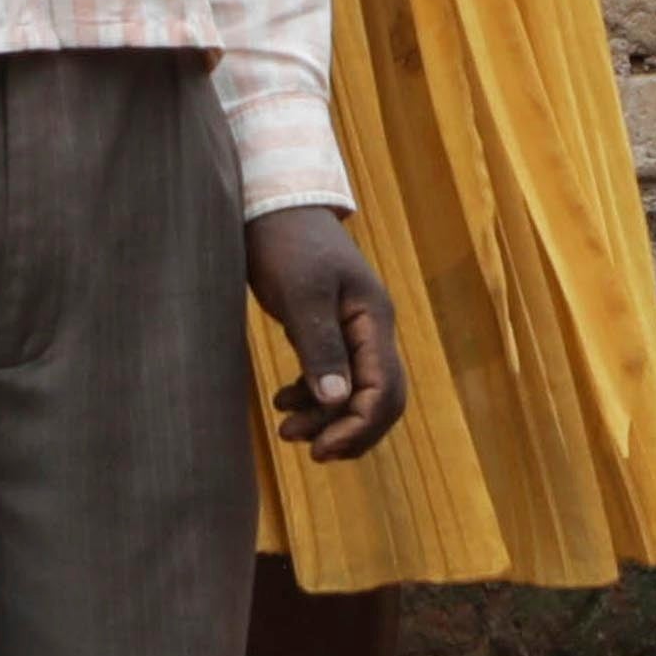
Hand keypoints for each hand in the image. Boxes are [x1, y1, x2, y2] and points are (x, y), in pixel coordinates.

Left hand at [247, 206, 406, 460]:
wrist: (271, 205)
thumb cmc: (286, 242)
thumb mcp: (301, 293)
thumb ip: (320, 346)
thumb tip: (338, 400)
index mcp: (373, 319)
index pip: (384, 390)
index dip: (358, 427)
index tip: (321, 450)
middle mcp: (371, 328)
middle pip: (381, 398)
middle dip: (348, 430)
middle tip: (308, 450)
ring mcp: (352, 329)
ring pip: (356, 391)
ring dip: (327, 418)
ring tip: (286, 430)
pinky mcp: (329, 328)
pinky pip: (334, 376)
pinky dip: (314, 397)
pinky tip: (284, 402)